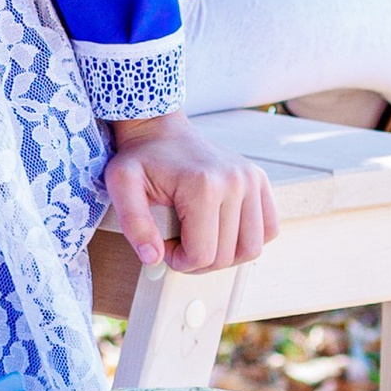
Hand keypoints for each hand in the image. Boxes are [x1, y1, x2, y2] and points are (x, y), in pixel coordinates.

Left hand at [104, 116, 278, 274]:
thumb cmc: (141, 158)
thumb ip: (134, 223)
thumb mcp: (121, 184)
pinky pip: (268, 229)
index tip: (164, 246)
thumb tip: (153, 259)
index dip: (180, 262)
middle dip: (199, 261)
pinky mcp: (259, 180)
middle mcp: (235, 181)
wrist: (160, 129)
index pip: (203, 255)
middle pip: (227, 256)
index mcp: (203, 184)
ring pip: (251, 248)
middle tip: (178, 244)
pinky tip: (222, 232)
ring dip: (225, 256)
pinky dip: (247, 240)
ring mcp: (251, 179)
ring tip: (200, 240)